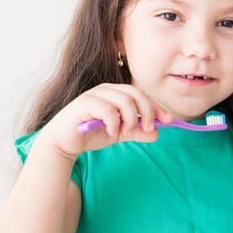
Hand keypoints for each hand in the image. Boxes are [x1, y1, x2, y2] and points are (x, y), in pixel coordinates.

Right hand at [36, 83, 172, 158]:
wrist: (64, 142)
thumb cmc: (90, 134)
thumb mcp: (119, 133)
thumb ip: (137, 132)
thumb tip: (157, 133)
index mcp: (117, 94)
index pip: (142, 95)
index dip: (157, 106)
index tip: (169, 120)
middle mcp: (107, 90)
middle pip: (136, 94)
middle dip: (147, 112)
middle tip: (148, 128)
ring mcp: (95, 95)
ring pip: (124, 100)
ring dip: (130, 119)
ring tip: (125, 132)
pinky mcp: (84, 103)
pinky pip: (107, 109)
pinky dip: (114, 122)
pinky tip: (112, 132)